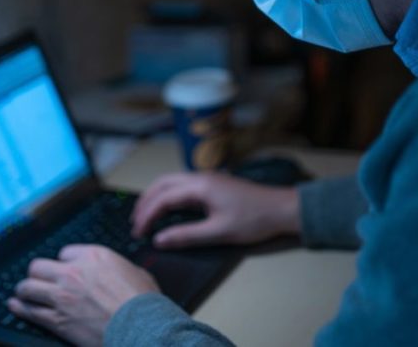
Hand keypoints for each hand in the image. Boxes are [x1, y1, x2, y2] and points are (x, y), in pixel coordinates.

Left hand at [8, 244, 159, 346]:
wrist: (141, 328)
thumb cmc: (144, 304)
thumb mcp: (136, 273)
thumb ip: (119, 268)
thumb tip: (119, 271)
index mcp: (93, 257)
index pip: (64, 253)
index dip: (64, 263)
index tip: (64, 270)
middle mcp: (73, 273)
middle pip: (39, 266)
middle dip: (38, 273)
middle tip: (39, 280)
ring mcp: (62, 297)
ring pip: (28, 286)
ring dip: (25, 289)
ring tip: (23, 292)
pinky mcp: (57, 320)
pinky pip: (29, 311)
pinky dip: (19, 308)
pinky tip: (14, 305)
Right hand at [131, 172, 300, 248]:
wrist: (282, 209)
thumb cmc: (254, 220)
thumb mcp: (219, 232)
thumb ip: (186, 236)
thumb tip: (159, 240)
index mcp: (199, 186)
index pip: (162, 198)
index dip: (147, 215)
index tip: (138, 233)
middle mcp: (200, 177)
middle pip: (162, 184)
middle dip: (145, 202)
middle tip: (135, 222)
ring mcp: (207, 179)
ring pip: (171, 182)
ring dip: (156, 196)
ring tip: (146, 215)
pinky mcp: (213, 184)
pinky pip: (182, 185)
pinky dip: (168, 195)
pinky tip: (168, 208)